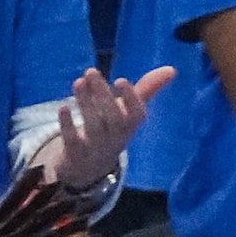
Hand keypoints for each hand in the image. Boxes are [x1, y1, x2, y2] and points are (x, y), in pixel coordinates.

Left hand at [52, 64, 174, 187]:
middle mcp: (116, 137)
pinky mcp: (75, 152)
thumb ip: (148, 89)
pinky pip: (72, 140)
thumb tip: (172, 69)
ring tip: (78, 82)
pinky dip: (68, 125)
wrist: (90, 167)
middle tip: (91, 71)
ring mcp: (96, 146)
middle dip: (102, 94)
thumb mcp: (131, 112)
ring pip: (92, 126)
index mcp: (131, 125)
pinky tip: (63, 108)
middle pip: (112, 118)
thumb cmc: (113, 129)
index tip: (121, 80)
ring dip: (85, 103)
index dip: (130, 98)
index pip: (136, 114)